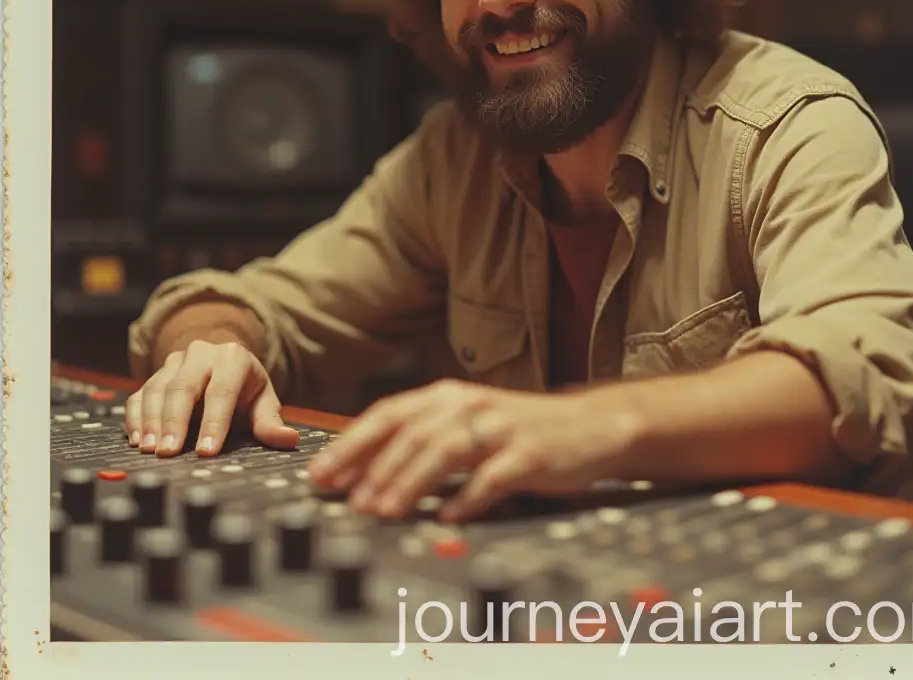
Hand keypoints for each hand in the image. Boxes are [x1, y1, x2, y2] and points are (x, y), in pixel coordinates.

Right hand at [123, 338, 298, 456]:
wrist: (223, 363)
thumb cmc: (245, 388)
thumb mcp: (262, 402)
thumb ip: (270, 422)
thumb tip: (289, 439)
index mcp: (233, 358)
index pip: (221, 391)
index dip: (214, 422)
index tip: (207, 450)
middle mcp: (201, 354)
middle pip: (183, 387)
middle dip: (175, 422)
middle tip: (169, 453)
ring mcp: (175, 362)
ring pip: (157, 389)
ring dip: (151, 422)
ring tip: (150, 450)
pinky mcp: (155, 374)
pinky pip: (139, 394)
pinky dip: (136, 418)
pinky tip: (137, 440)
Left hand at [306, 379, 636, 521]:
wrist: (589, 425)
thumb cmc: (518, 429)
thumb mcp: (467, 423)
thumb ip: (421, 440)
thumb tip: (362, 477)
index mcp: (448, 396)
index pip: (389, 415)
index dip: (353, 444)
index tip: (322, 474)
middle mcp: (471, 405)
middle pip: (412, 433)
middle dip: (374, 467)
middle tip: (347, 499)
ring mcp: (502, 427)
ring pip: (446, 451)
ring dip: (410, 481)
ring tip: (383, 511)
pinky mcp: (531, 453)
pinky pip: (494, 476)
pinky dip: (468, 497)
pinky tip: (447, 517)